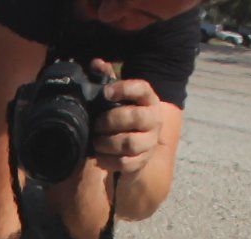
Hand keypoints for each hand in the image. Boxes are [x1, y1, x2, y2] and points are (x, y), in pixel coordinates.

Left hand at [89, 59, 163, 175]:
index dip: (124, 89)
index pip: (142, 89)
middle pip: (135, 118)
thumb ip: (107, 79)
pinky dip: (109, 160)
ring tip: (96, 140)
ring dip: (108, 142)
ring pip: (130, 143)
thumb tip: (96, 64)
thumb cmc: (122, 116)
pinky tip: (100, 155)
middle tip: (97, 124)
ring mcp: (150, 142)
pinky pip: (125, 163)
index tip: (106, 93)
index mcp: (149, 100)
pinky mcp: (142, 161)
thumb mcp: (117, 98)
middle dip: (111, 121)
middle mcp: (154, 120)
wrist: (135, 148)